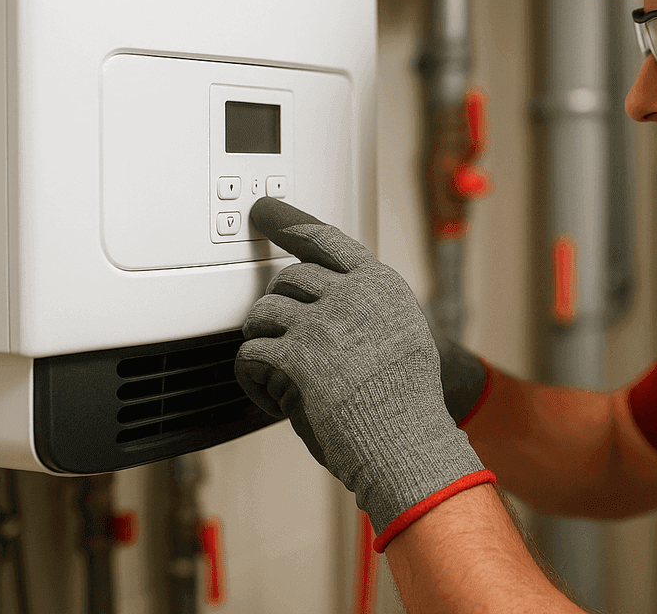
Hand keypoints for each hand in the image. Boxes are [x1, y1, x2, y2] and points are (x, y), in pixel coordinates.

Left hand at [236, 198, 493, 548]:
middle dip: (278, 307)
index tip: (267, 215)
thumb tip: (324, 299)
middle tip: (283, 338)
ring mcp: (323, 322)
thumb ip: (368, 310)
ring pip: (263, 311)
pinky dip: (253, 378)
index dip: (290, 224)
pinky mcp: (297, 355)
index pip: (326, 239)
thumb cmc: (405, 400)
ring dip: (262, 340)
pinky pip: (250, 353)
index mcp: (379, 285)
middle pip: (288, 277)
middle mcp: (352, 294)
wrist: (406, 440)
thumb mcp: (403, 336)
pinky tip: (272, 396)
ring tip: (278, 370)